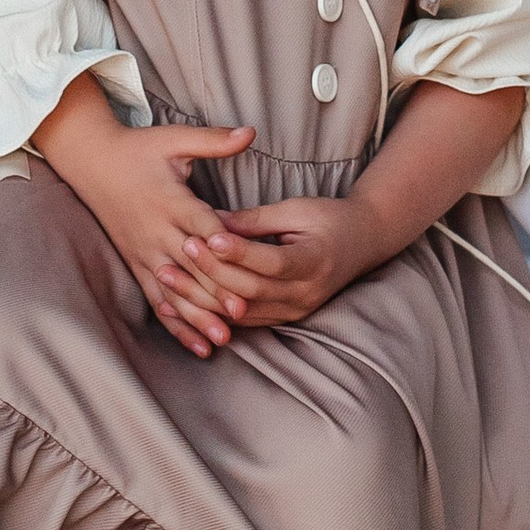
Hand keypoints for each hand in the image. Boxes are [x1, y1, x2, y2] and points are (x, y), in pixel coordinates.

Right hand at [31, 77, 257, 357]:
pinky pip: (157, 300)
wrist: (92, 162)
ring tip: (222, 339)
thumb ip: (214, 140)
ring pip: (174, 292)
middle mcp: (156, 232)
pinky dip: (177, 324)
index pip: (200, 228)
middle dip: (214, 291)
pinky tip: (197, 346)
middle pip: (190, 267)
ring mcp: (145, 253)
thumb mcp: (175, 139)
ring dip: (197, 316)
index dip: (221, 248)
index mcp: (170, 201)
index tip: (245, 266)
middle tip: (242, 312)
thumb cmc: (139, 149)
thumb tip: (251, 132)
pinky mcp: (137, 265)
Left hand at [177, 190, 382, 329]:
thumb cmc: (329, 218)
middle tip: (180, 248)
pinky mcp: (284, 317)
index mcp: (315, 262)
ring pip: (241, 311)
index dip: (237, 251)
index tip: (206, 235)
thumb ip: (255, 219)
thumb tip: (211, 220)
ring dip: (201, 296)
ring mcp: (295, 310)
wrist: (362, 243)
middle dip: (212, 271)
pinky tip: (181, 301)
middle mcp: (305, 294)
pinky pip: (242, 320)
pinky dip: (211, 311)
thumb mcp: (296, 209)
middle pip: (251, 290)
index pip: (270, 262)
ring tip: (167, 276)